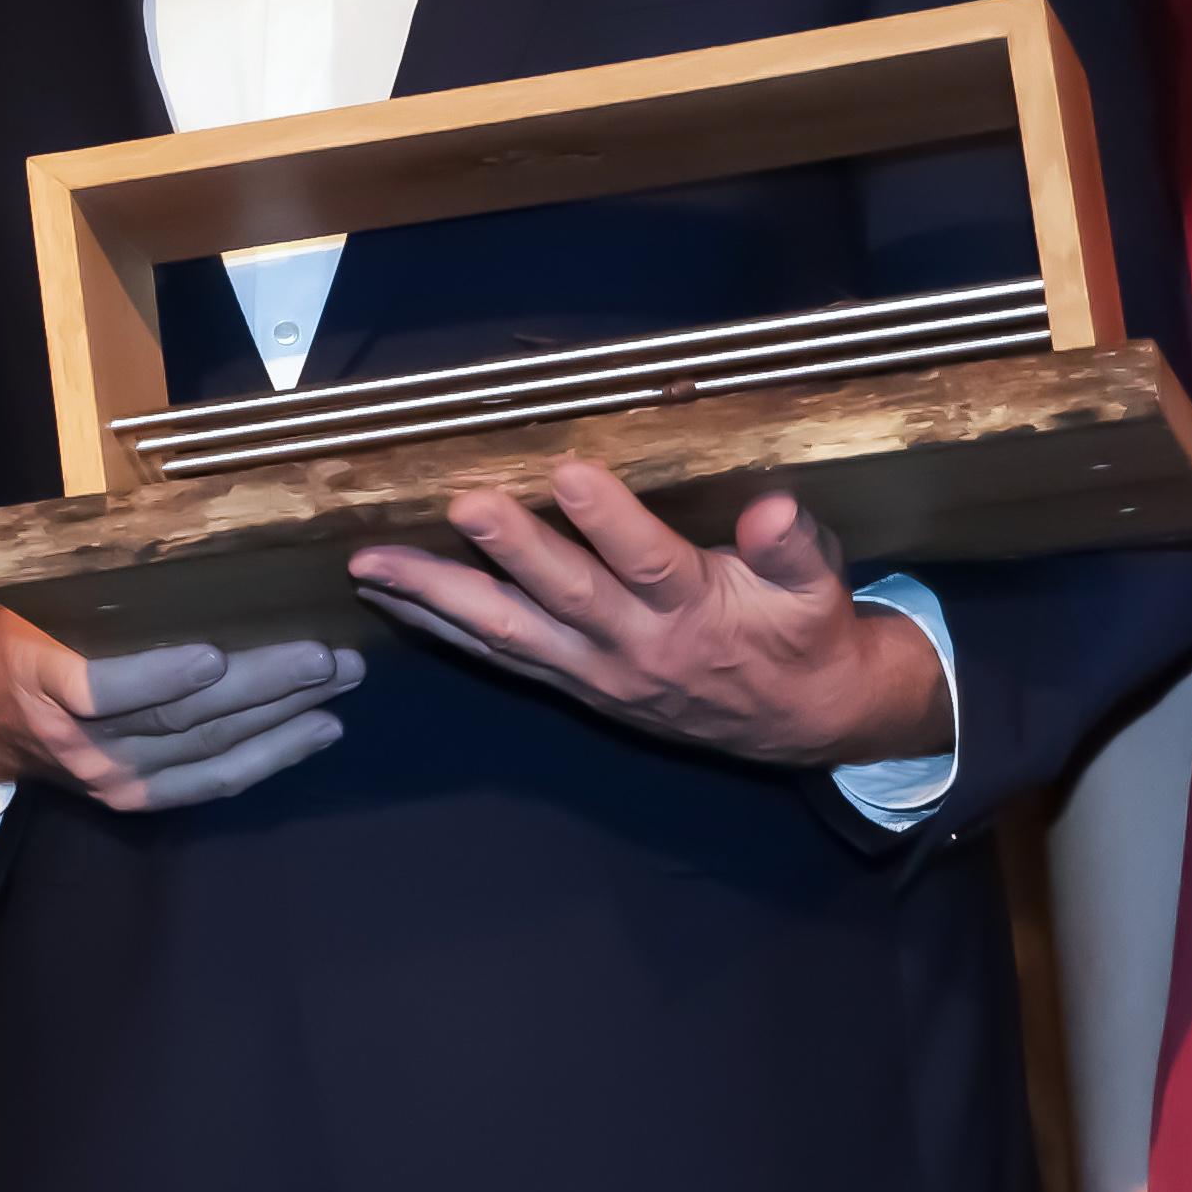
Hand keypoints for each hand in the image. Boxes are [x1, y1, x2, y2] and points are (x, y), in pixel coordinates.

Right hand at [0, 606, 356, 812]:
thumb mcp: (34, 602)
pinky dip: (271, 757)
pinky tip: (319, 730)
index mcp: (42, 678)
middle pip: (178, 718)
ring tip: (338, 681)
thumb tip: (182, 526)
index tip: (212, 653)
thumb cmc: (18, 637)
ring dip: (283, 716)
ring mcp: (112, 778)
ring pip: (208, 750)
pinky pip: (213, 782)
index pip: (99, 689)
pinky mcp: (138, 798)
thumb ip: (93, 586)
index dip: (158, 677)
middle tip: (323, 654)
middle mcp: (81, 740)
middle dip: (261, 686)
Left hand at [348, 462, 947, 768]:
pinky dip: (442, 629)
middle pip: (562, 595)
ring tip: (371, 564)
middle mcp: (634, 646)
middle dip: (508, 549)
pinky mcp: (571, 682)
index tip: (570, 471)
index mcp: (696, 614)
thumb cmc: (806, 637)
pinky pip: (497, 655)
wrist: (803, 721)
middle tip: (461, 504)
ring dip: (438, 596)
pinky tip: (393, 600)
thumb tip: (770, 511)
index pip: (648, 563)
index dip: (610, 521)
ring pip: (507, 631)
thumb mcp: (820, 591)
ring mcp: (593, 671)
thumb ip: (795, 548)